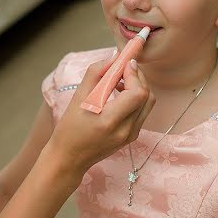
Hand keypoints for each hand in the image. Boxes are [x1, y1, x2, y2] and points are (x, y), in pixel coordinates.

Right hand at [47, 57, 154, 178]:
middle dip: (138, 77)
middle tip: (123, 68)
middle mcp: (125, 130)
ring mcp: (131, 135)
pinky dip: (135, 99)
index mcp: (110, 121)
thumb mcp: (78, 98)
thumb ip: (96, 74)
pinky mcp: (132, 136)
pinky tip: (119, 94)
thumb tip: (113, 58)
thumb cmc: (69, 129)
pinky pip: (141, 112)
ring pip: (147, 104)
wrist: (69, 158)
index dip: (134, 74)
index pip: (137, 93)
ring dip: (138, 87)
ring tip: (120, 81)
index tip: (125, 62)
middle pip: (147, 97)